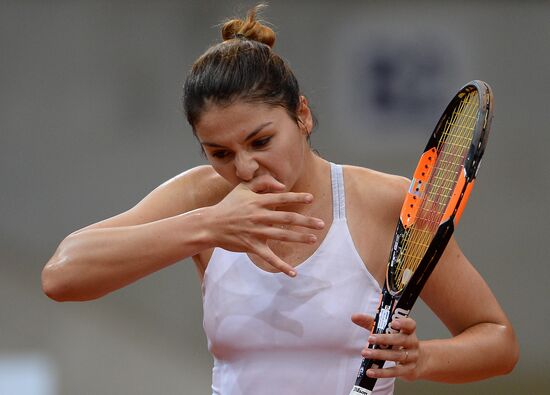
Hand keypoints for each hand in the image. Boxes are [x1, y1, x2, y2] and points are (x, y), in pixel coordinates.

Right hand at [208, 175, 324, 275]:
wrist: (210, 224)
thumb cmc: (228, 205)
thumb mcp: (242, 187)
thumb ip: (262, 182)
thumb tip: (282, 185)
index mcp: (257, 201)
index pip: (281, 198)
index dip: (296, 198)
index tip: (311, 198)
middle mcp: (258, 216)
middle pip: (286, 218)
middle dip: (305, 221)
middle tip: (321, 224)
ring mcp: (256, 232)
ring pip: (281, 235)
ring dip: (298, 238)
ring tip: (313, 239)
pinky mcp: (251, 246)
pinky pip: (269, 258)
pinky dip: (281, 266)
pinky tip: (293, 273)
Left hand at [352, 313, 422, 380]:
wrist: (417, 362)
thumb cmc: (397, 342)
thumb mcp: (387, 331)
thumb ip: (370, 323)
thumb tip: (354, 317)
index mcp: (408, 331)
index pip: (410, 324)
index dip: (403, 323)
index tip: (393, 322)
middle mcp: (412, 343)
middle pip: (401, 340)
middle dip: (384, 339)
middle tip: (370, 338)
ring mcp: (412, 357)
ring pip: (396, 356)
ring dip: (379, 354)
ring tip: (365, 353)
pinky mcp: (408, 370)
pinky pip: (394, 372)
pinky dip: (381, 372)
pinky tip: (370, 372)